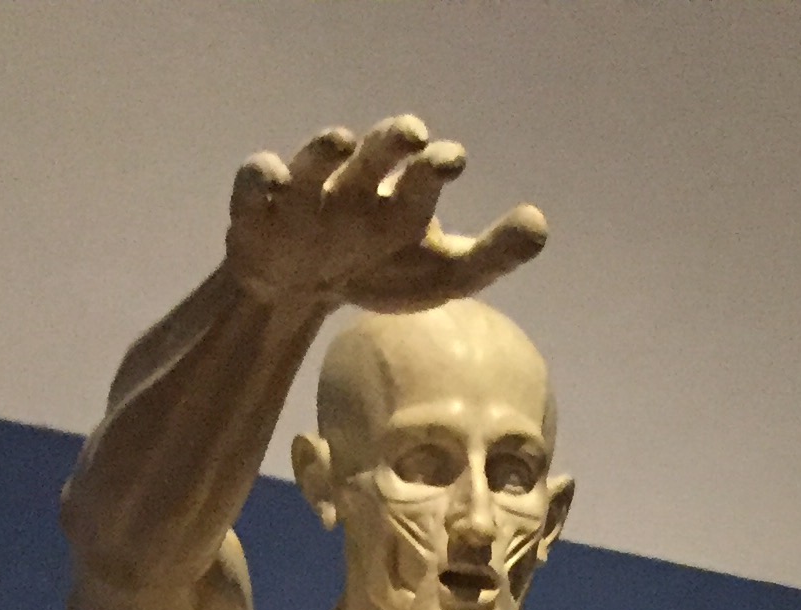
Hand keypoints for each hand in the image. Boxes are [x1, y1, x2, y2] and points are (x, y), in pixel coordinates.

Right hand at [226, 115, 545, 314]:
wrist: (303, 285)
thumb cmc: (379, 266)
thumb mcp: (443, 272)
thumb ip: (492, 254)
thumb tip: (541, 224)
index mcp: (400, 195)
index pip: (423, 174)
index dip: (436, 166)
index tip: (453, 162)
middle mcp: (358, 183)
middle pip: (376, 153)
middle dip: (393, 143)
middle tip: (413, 135)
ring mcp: (309, 192)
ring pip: (318, 161)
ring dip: (328, 148)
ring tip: (340, 140)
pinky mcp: (262, 208)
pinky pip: (259, 182)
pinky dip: (264, 177)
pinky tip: (276, 180)